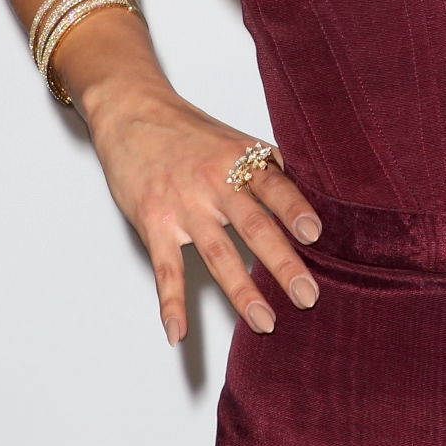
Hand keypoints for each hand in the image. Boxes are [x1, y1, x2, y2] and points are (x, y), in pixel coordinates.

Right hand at [81, 84, 320, 345]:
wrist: (130, 112)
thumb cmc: (187, 130)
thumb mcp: (233, 138)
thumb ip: (267, 167)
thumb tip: (308, 196)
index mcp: (238, 160)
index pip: (273, 185)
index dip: (294, 208)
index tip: (315, 234)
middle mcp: (214, 183)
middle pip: (253, 226)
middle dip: (282, 263)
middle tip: (307, 296)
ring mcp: (183, 206)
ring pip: (217, 254)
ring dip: (241, 291)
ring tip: (264, 323)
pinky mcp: (154, 224)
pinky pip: (165, 270)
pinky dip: (171, 304)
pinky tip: (178, 333)